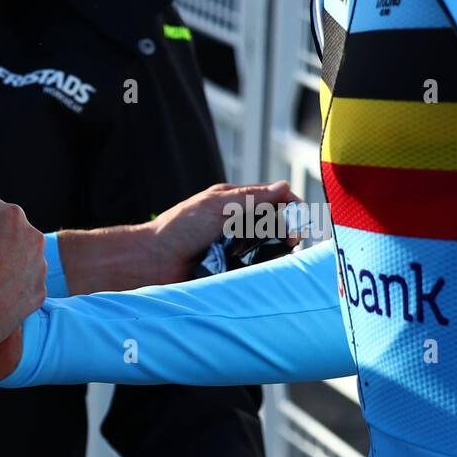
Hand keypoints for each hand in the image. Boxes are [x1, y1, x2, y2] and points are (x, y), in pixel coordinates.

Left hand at [148, 180, 301, 283]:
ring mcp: (234, 247)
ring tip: (281, 255)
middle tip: (293, 240)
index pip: (271, 198)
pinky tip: (269, 270)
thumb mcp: (216, 206)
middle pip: (274, 224)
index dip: (290, 206)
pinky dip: (264, 268)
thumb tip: (284, 186)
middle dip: (288, 230)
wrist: (153, 261)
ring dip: (277, 250)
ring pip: (268, 247)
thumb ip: (251, 198)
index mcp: (232, 202)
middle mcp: (236, 223)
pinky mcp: (231, 269)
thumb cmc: (180, 228)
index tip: (302, 218)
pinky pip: (256, 267)